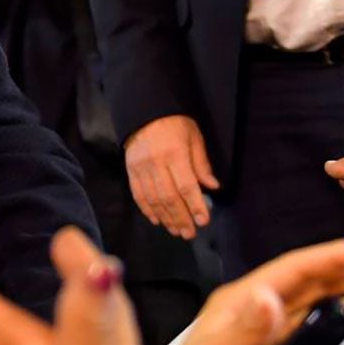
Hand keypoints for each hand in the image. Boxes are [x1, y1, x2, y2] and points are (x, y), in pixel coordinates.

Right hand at [123, 114, 217, 240]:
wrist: (145, 111)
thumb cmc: (175, 124)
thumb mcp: (194, 138)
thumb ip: (202, 164)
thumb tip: (213, 187)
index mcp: (175, 154)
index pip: (186, 186)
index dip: (195, 206)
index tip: (203, 221)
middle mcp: (156, 163)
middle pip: (169, 197)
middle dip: (181, 218)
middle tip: (190, 233)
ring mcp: (140, 168)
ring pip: (153, 199)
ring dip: (165, 218)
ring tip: (176, 231)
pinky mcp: (130, 170)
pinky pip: (138, 195)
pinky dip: (147, 210)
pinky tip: (157, 220)